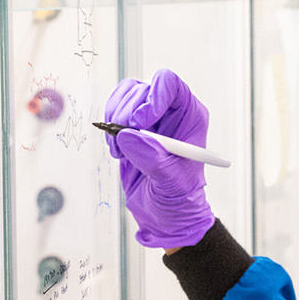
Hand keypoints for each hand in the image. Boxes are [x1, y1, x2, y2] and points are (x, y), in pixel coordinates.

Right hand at [105, 70, 214, 247]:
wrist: (165, 214)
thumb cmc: (178, 200)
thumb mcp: (171, 184)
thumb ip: (152, 159)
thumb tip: (128, 136)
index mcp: (190, 117)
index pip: (170, 85)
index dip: (152, 97)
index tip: (139, 124)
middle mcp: (170, 111)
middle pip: (142, 89)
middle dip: (126, 113)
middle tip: (122, 141)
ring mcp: (150, 118)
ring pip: (125, 97)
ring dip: (115, 121)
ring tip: (121, 151)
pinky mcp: (130, 128)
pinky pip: (114, 111)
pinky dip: (108, 129)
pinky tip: (118, 151)